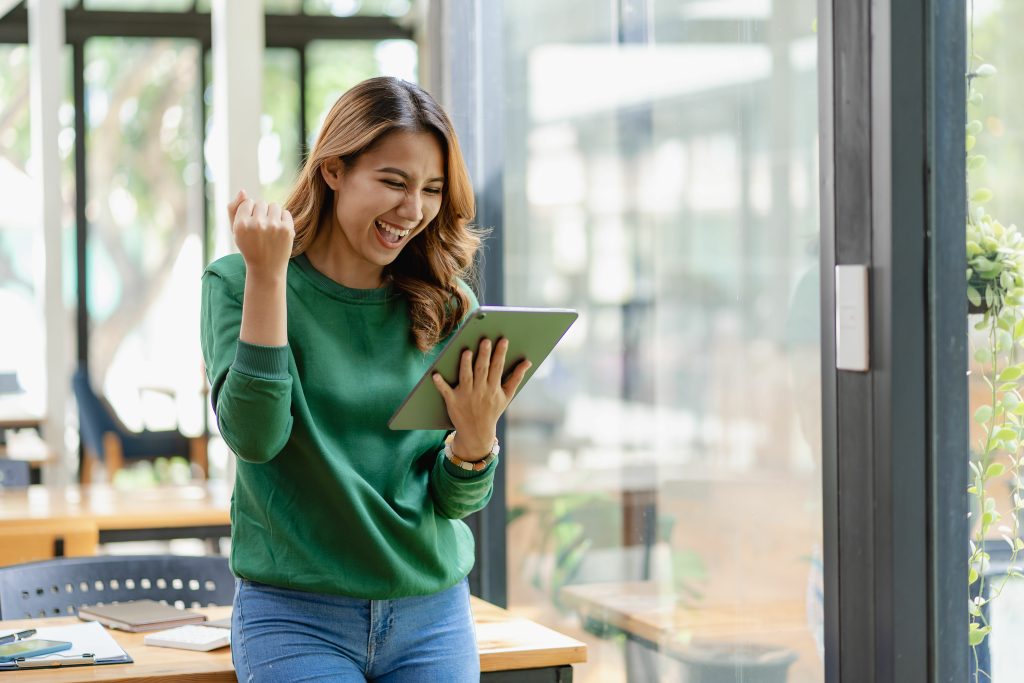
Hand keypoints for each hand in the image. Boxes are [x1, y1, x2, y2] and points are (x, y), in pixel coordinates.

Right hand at [229, 189, 294, 278]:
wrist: (266, 268)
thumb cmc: (249, 247)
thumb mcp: (235, 230)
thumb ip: (234, 209)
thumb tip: (243, 191)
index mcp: (241, 224)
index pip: (247, 202)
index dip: (249, 212)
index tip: (251, 225)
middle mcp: (256, 224)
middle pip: (261, 203)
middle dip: (261, 213)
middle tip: (261, 230)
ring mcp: (273, 227)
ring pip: (274, 205)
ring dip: (272, 214)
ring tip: (270, 228)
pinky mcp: (287, 229)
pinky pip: (285, 212)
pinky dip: (283, 219)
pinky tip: (279, 231)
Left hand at [431, 338, 531, 460]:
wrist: (477, 433)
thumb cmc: (492, 410)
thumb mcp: (507, 396)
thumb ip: (516, 378)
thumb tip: (527, 362)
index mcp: (493, 388)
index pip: (498, 368)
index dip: (501, 354)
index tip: (503, 340)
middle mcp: (480, 391)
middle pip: (482, 370)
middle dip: (484, 355)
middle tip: (485, 340)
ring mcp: (465, 396)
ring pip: (466, 377)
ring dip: (466, 365)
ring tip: (467, 352)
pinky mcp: (452, 401)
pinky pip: (445, 391)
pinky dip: (440, 384)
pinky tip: (435, 374)